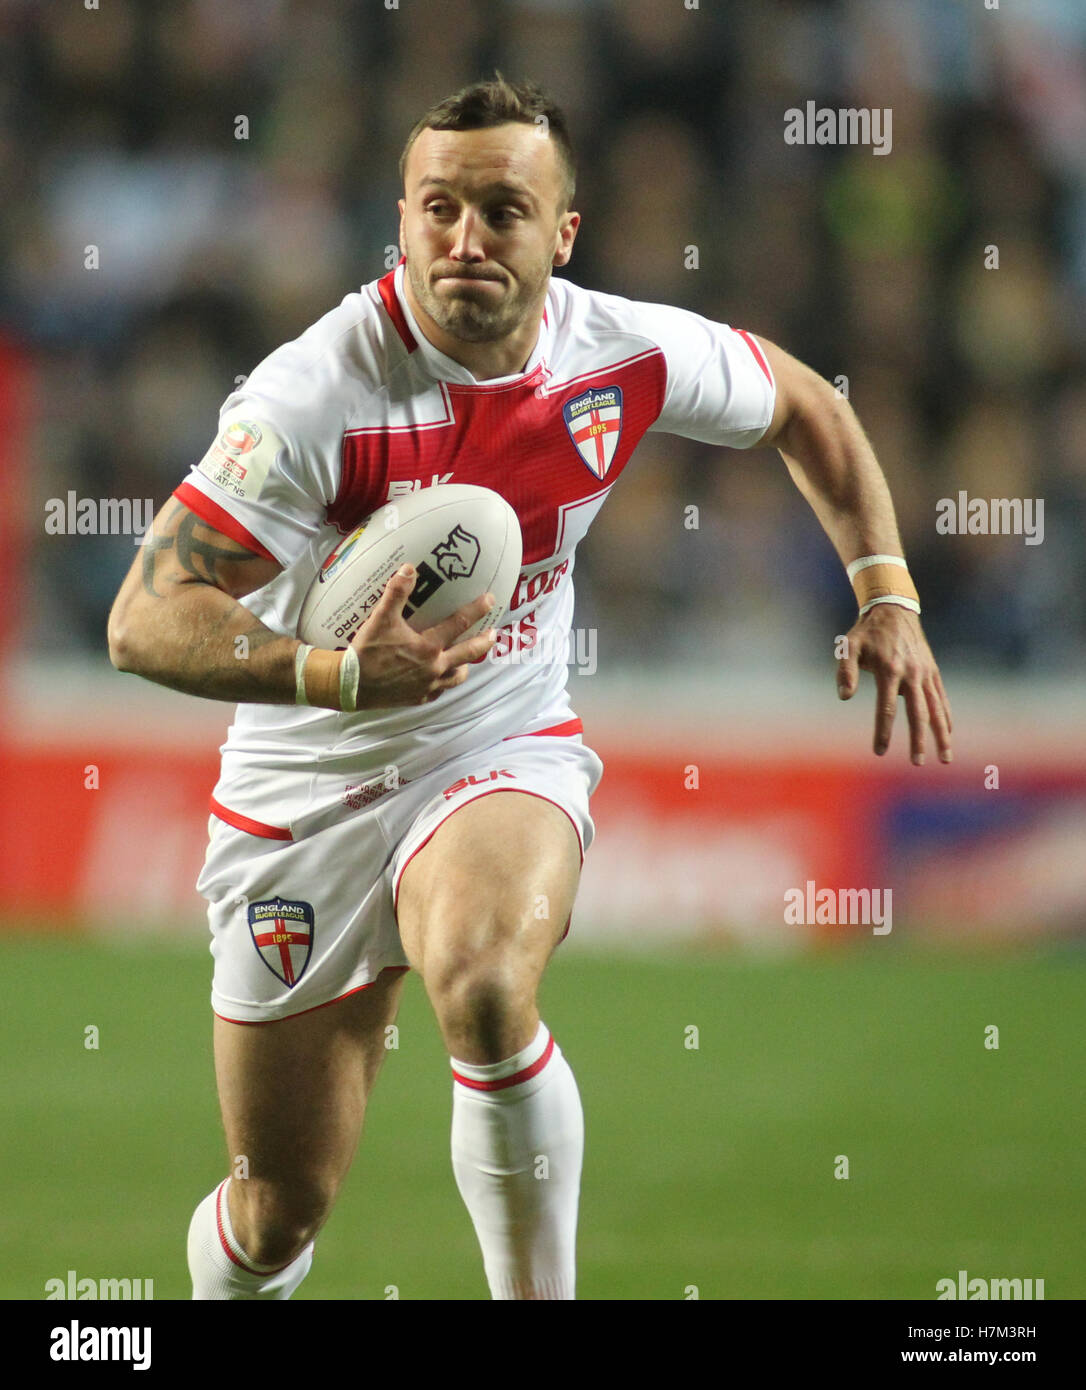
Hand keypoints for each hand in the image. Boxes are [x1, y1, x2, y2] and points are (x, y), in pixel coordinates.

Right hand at [348, 564, 496, 707]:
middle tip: (494, 634)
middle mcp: (434, 668)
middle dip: (483, 642)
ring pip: (456, 677)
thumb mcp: (381, 619)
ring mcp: (427, 685)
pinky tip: (440, 678)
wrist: (350, 685)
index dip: (476, 610)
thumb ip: (396, 593)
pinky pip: (439, 691)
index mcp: (428, 647)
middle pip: (468, 654)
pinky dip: (443, 684)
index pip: (458, 624)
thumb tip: (408, 569)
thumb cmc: (367, 651)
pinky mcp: (417, 698)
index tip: (490, 601)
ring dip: (464, 666)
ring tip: (467, 660)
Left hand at [836, 604, 952, 764]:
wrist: (893, 610)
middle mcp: (912, 673)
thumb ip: (845, 671)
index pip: (887, 707)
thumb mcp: (848, 646)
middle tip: (917, 762)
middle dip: (918, 740)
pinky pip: (941, 698)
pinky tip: (948, 734)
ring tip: (945, 758)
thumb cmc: (866, 632)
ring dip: (941, 734)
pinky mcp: (933, 671)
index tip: (880, 751)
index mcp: (890, 670)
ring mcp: (925, 673)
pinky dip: (946, 716)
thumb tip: (844, 697)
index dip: (883, 731)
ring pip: (935, 708)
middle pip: (917, 713)